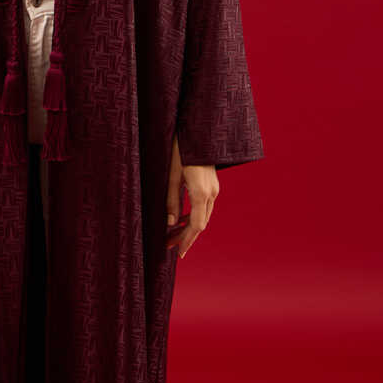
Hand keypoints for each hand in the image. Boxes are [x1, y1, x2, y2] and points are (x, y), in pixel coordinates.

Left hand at [166, 132, 218, 260]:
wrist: (198, 130)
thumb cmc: (180, 149)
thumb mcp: (170, 175)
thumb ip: (171, 200)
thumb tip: (170, 224)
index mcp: (201, 192)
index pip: (196, 225)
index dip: (186, 241)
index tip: (177, 252)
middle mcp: (212, 193)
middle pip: (200, 223)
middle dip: (184, 237)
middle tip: (167, 246)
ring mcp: (214, 188)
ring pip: (203, 215)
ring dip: (188, 227)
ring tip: (171, 235)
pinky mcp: (212, 184)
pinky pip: (204, 206)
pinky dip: (193, 216)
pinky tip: (181, 219)